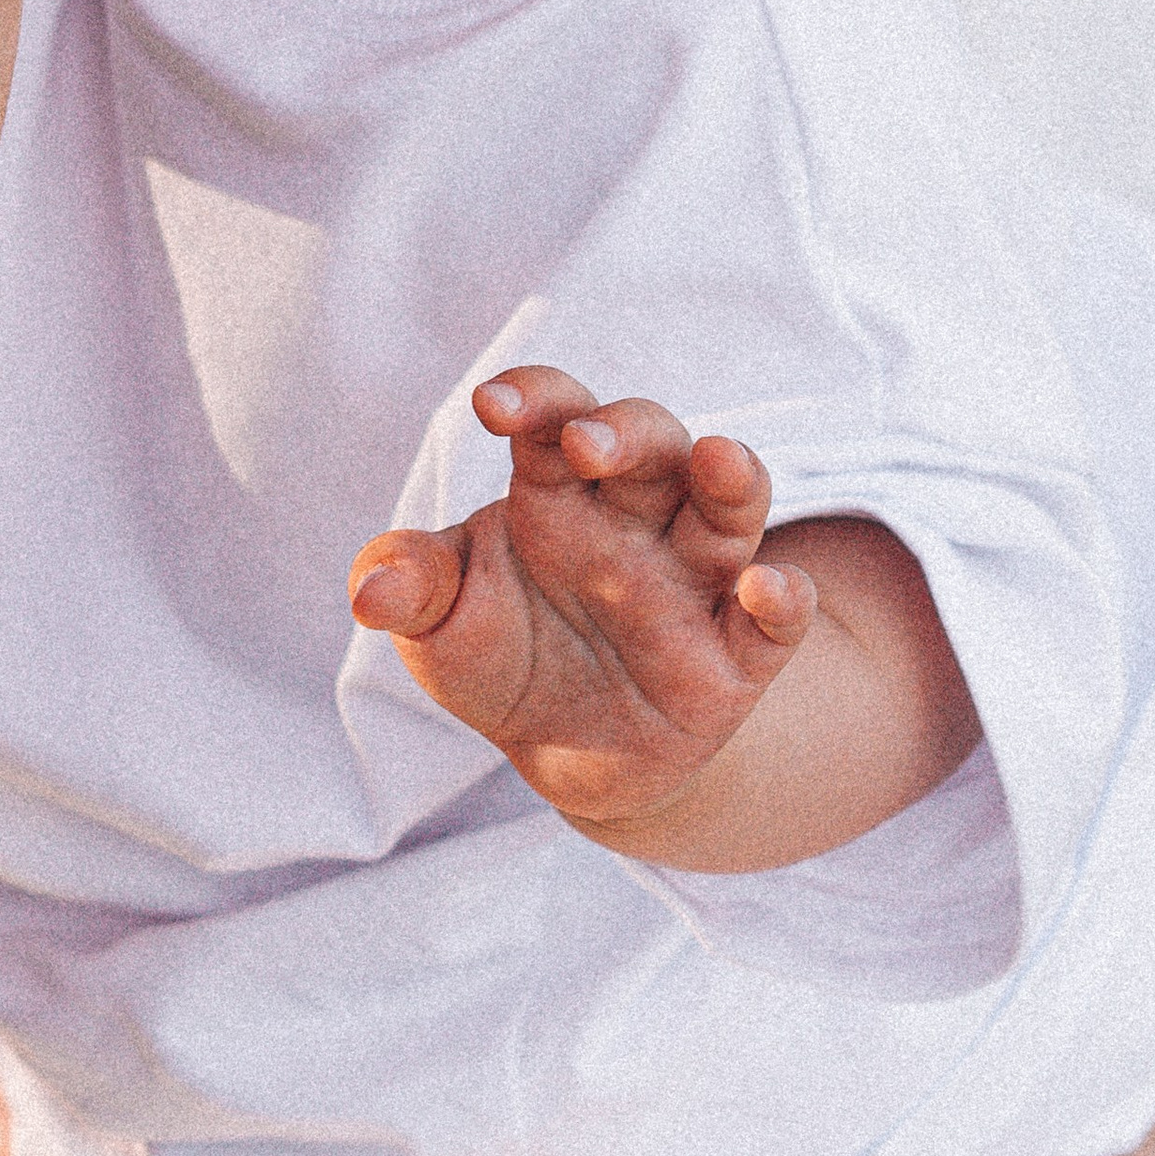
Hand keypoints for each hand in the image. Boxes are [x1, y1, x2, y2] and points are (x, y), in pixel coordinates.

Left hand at [348, 363, 813, 850]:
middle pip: (651, 444)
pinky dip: (783, 599)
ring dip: (731, 478)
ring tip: (721, 457)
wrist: (560, 756)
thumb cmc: (497, 658)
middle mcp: (634, 522)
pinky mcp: (734, 659)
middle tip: (587, 443)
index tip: (493, 407)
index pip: (556, 420)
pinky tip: (768, 587)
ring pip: (727, 509)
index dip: (534, 399)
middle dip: (624, 431)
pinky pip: (774, 622)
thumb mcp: (438, 627)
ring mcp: (691, 584)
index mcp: (559, 492)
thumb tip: (371, 589)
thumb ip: (410, 588)